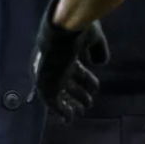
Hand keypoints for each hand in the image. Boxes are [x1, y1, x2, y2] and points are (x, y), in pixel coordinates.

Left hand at [28, 0, 109, 120]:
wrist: (64, 26)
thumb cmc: (79, 27)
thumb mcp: (94, 37)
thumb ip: (97, 50)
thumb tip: (99, 62)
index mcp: (64, 50)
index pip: (71, 69)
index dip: (82, 80)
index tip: (93, 89)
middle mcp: (55, 63)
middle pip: (66, 83)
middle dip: (78, 94)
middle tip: (89, 102)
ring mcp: (49, 74)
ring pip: (58, 94)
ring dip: (71, 105)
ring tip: (82, 110)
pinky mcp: (46, 84)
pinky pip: (52, 103)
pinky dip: (61, 111)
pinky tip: (70, 117)